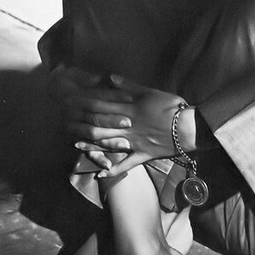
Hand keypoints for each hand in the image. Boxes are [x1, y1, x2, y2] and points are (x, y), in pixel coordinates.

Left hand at [66, 73, 195, 178]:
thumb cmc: (171, 106)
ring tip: (75, 144)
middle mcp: (126, 128)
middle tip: (66, 122)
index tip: (69, 101)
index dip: (83, 104)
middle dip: (81, 124)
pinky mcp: (142, 155)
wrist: (188, 127)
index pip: (101, 106)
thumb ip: (129, 87)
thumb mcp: (150, 92)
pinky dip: (113, 170)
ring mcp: (133, 143)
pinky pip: (126, 164)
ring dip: (90, 145)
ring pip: (107, 145)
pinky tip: (100, 175)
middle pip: (99, 126)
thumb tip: (110, 79)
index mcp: (128, 110)